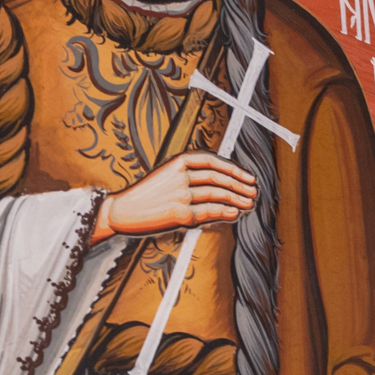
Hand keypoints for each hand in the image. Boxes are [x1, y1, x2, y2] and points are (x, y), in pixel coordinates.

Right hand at [89, 151, 255, 243]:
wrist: (122, 211)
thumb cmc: (145, 195)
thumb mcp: (166, 175)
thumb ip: (189, 175)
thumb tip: (219, 182)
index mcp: (177, 162)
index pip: (212, 161)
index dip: (233, 168)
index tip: (247, 175)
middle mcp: (180, 176)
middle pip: (218, 178)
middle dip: (239, 184)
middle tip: (252, 190)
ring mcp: (181, 194)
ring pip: (216, 194)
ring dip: (236, 199)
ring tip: (248, 203)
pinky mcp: (179, 213)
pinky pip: (208, 211)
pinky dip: (224, 212)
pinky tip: (234, 212)